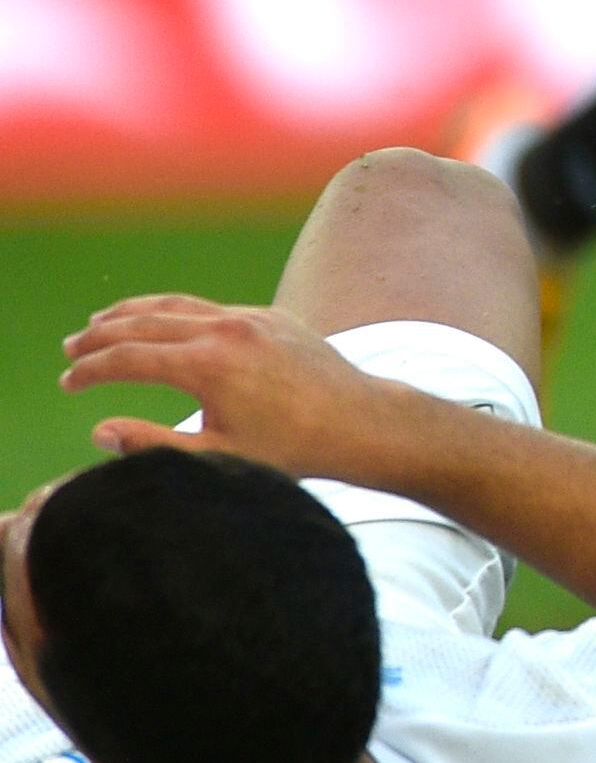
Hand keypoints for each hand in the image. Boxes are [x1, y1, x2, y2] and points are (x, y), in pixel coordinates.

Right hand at [59, 297, 402, 479]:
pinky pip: (211, 307)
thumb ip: (153, 444)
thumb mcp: (216, 457)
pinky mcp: (272, 316)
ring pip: (178, 305)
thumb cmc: (291, 448)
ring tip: (102, 322)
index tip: (67, 383)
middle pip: (145, 322)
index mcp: (209, 365)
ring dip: (135, 312)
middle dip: (101, 334)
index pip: (129, 359)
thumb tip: (100, 430)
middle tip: (71, 348)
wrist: (360, 421)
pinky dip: (176, 312)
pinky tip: (161, 324)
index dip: (91, 371)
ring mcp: (252, 318)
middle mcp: (228, 330)